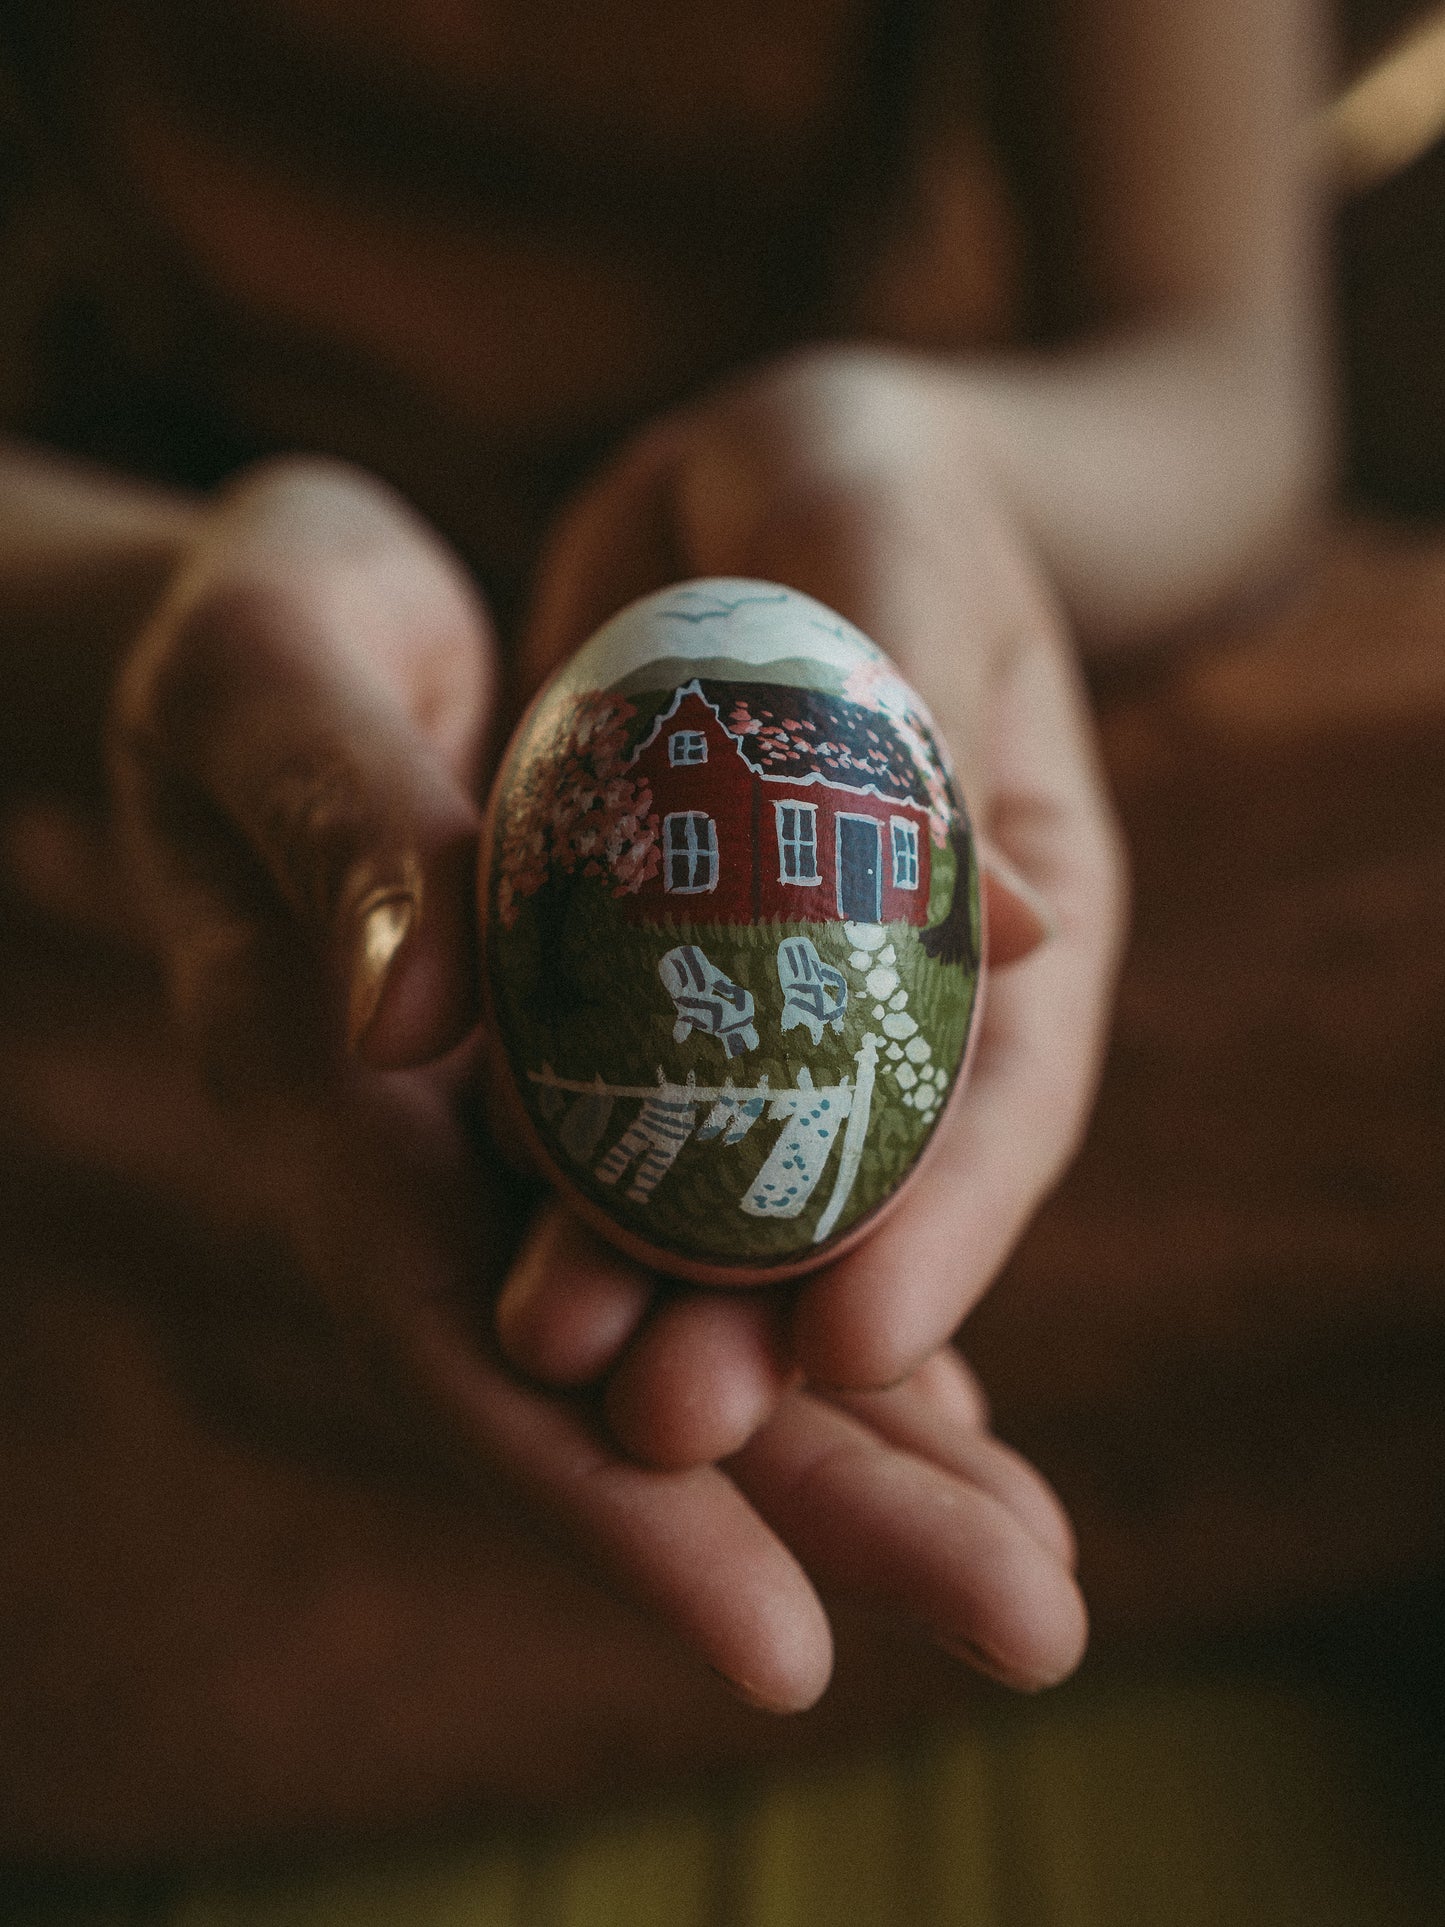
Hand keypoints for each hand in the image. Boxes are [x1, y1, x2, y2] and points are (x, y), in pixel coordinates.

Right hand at [81, 453, 1085, 1705]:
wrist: (279, 632)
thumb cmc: (257, 632)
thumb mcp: (268, 674)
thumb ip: (340, 828)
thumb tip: (423, 1016)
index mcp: (324, 1088)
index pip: (460, 1341)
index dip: (607, 1501)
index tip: (781, 1642)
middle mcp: (432, 1156)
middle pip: (612, 1384)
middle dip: (812, 1514)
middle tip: (1027, 1621)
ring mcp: (515, 1132)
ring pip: (685, 1321)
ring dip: (858, 1447)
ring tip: (1032, 1549)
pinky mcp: (590, 1079)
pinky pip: (715, 1218)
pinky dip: (826, 1303)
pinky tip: (945, 1387)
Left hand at [497, 346, 1127, 1464]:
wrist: (744, 487)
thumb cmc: (860, 480)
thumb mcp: (886, 529)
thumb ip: (926, 691)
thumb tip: (1035, 934)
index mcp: (1019, 897)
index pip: (1005, 1089)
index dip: (945, 1222)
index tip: (860, 1337)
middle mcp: (908, 978)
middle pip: (859, 1177)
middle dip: (772, 1312)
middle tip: (673, 1413)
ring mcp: (776, 992)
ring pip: (721, 1164)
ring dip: (645, 1280)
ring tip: (553, 1364)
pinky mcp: (657, 979)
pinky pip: (611, 1092)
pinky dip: (560, 1180)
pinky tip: (488, 1258)